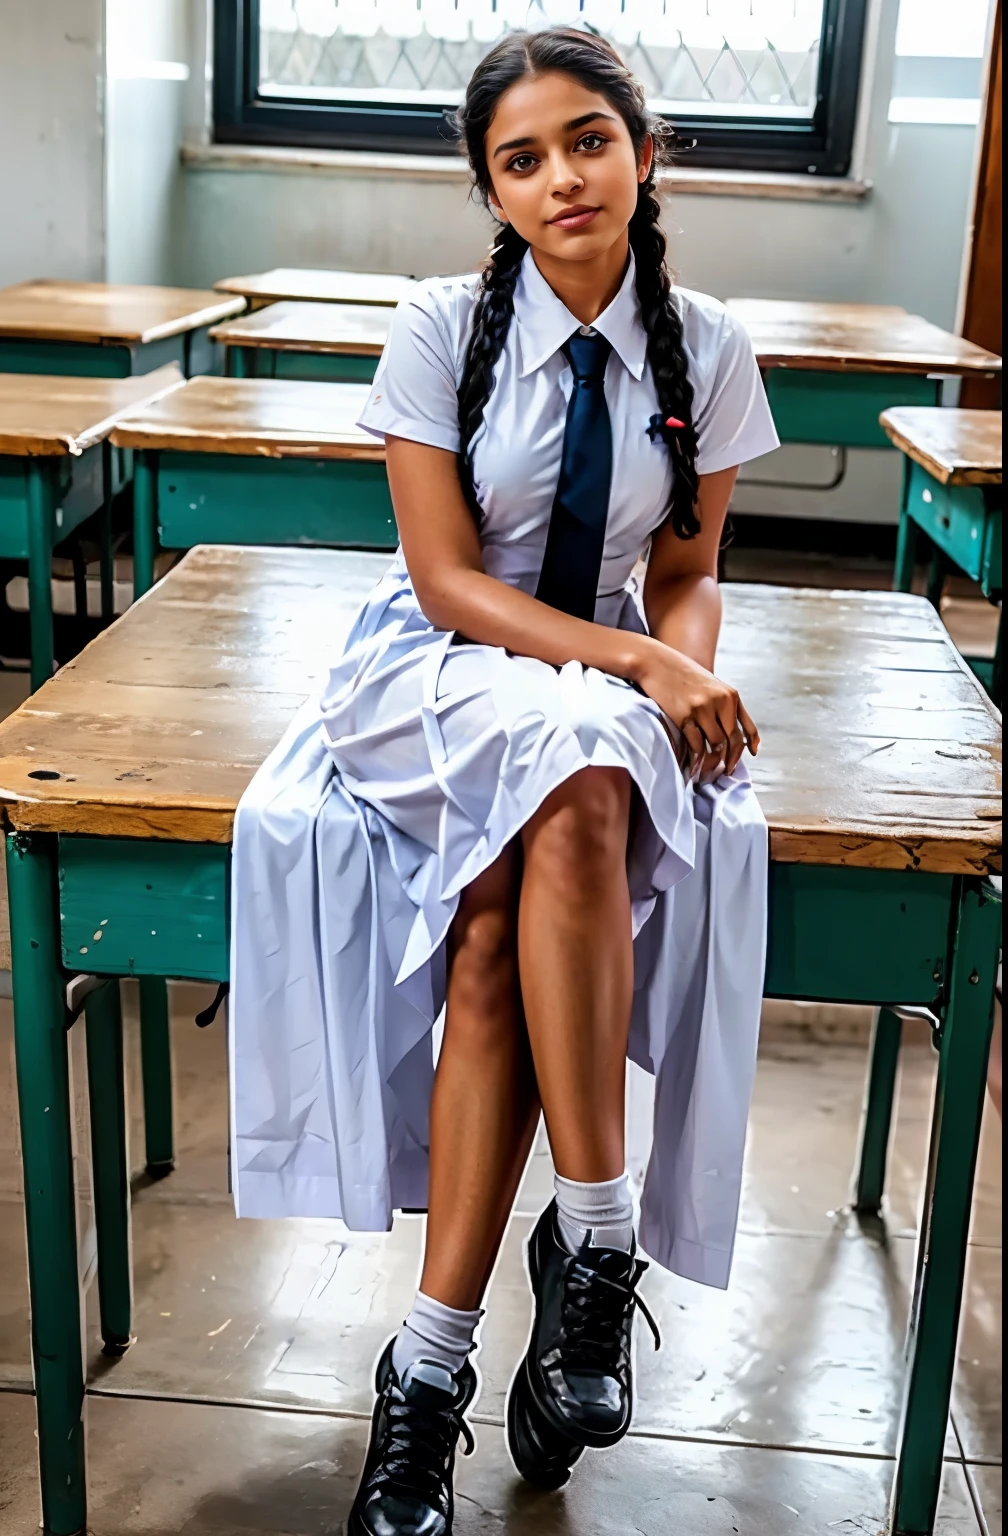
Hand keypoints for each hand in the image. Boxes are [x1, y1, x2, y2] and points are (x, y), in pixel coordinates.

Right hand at [632, 638, 758, 781]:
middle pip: (733, 740)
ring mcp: (703, 709)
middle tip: (725, 773)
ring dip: (713, 764)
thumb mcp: (709, 684)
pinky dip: (697, 761)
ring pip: (716, 746)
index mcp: (730, 694)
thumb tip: (728, 730)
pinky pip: (697, 746)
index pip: (747, 726)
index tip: (751, 754)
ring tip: (709, 773)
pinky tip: (694, 768)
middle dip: (731, 761)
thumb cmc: (681, 674)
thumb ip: (721, 702)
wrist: (655, 663)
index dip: (751, 744)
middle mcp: (721, 701)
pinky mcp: (684, 716)